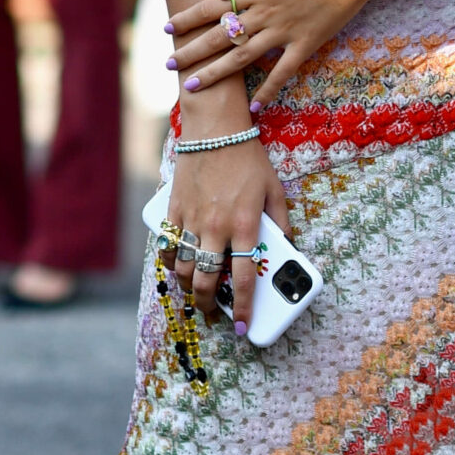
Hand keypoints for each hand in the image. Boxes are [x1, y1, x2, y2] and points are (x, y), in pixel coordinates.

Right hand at [164, 139, 289, 329]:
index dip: (242, 307)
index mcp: (245, 225)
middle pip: (205, 281)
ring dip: (187, 288)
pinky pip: (168, 245)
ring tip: (195, 294)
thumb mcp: (275, 190)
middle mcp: (216, 227)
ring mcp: (192, 219)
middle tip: (213, 314)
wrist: (215, 129)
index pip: (243, 278)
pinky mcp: (174, 209)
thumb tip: (287, 249)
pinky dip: (171, 262)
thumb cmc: (248, 158)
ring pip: (182, 268)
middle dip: (208, 305)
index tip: (242, 325)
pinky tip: (177, 267)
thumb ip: (281, 223)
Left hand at [166, 0, 375, 110]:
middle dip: (192, 50)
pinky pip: (283, 72)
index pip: (211, 6)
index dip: (188, 18)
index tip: (167, 28)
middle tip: (169, 65)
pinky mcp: (305, 44)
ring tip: (193, 87)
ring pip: (242, 57)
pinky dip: (268, 91)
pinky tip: (254, 108)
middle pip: (219, 35)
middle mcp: (263, 13)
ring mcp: (283, 31)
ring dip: (215, 73)